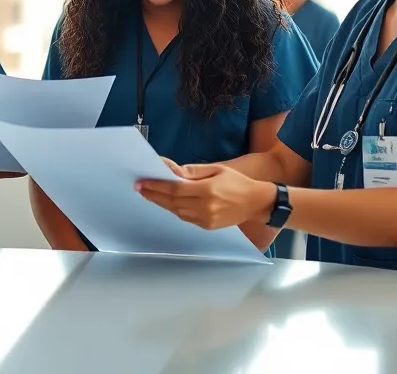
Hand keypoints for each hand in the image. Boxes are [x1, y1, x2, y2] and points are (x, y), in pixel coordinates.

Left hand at [136, 163, 274, 229]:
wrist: (256, 203)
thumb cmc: (237, 182)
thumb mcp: (216, 169)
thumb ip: (193, 171)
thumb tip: (171, 169)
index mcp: (207, 190)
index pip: (175, 189)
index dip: (156, 186)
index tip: (142, 182)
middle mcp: (205, 207)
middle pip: (172, 202)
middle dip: (154, 195)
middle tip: (140, 188)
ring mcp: (206, 219)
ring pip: (177, 211)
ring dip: (162, 203)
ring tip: (150, 194)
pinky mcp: (207, 226)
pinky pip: (185, 217)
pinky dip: (174, 209)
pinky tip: (167, 202)